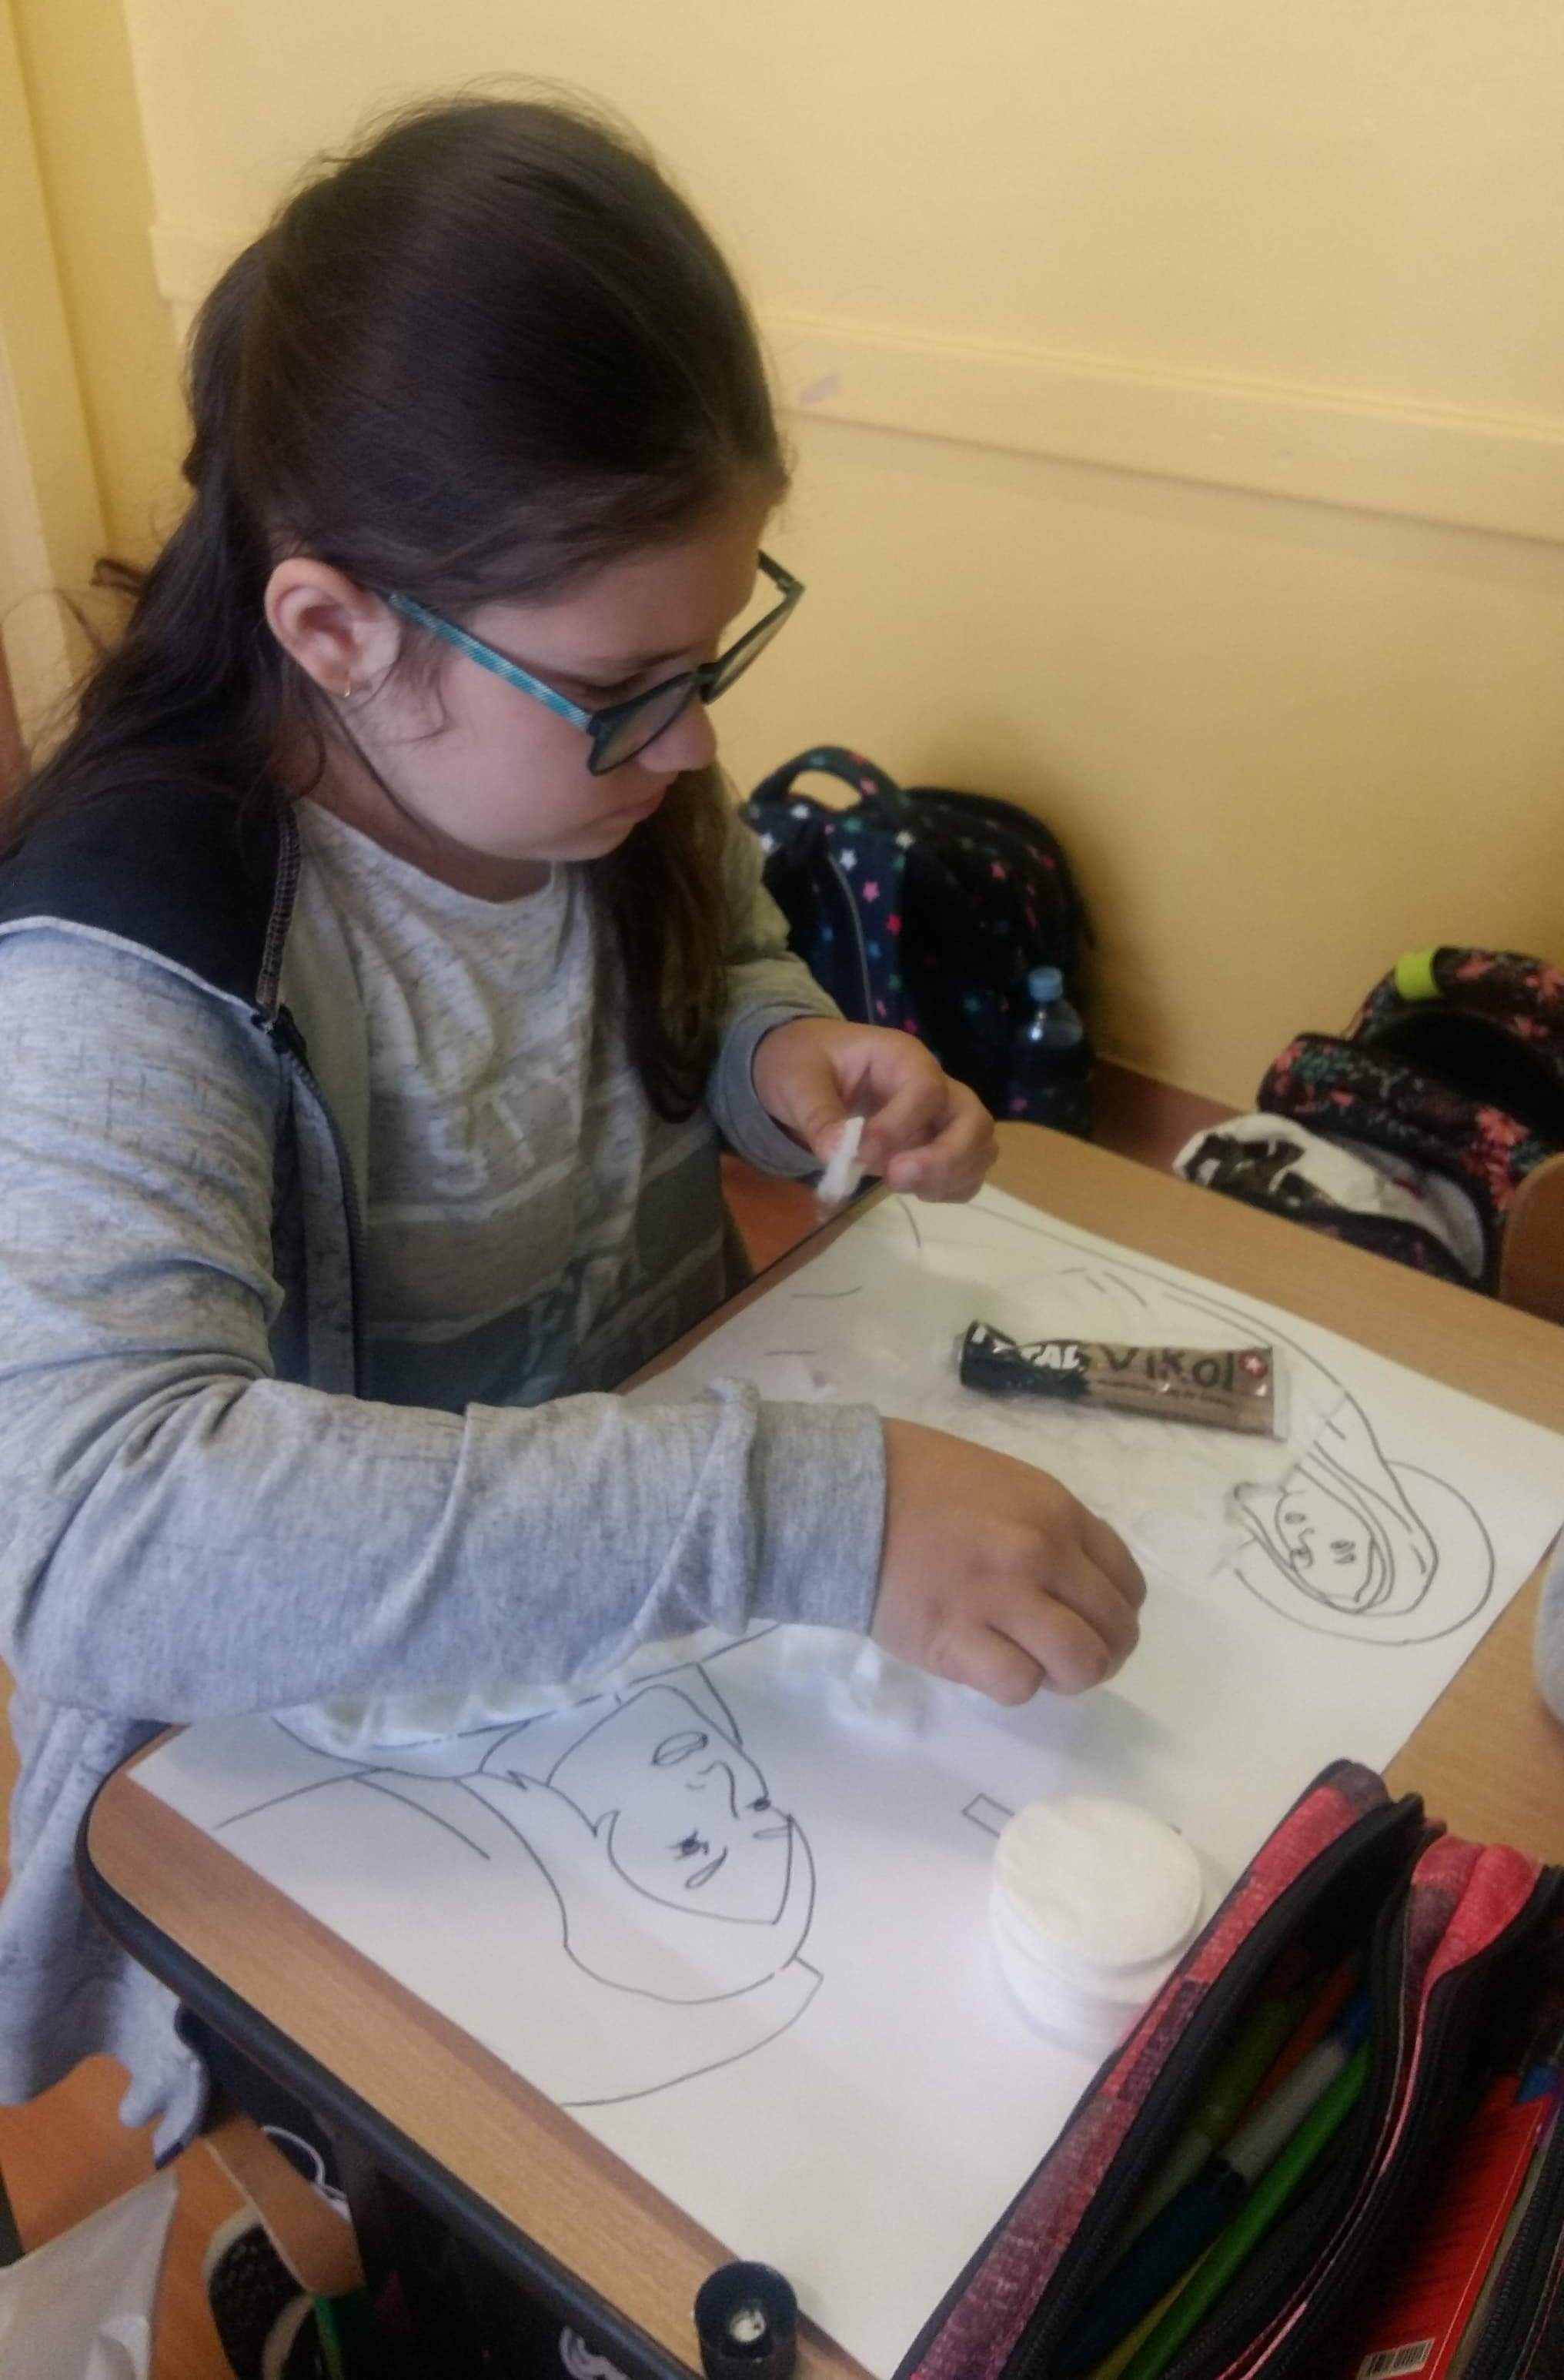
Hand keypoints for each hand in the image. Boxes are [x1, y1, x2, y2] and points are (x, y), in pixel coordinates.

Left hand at [752, 1017, 995, 1200]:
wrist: (807, 1069)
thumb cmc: (803, 1063)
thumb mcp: (796, 1079)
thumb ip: (817, 1113)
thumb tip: (837, 1154)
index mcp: (902, 1057)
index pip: (926, 1090)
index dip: (901, 1126)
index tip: (864, 1153)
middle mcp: (935, 1085)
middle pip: (973, 1121)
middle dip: (945, 1158)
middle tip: (895, 1179)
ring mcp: (941, 1118)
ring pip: (979, 1148)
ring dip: (949, 1177)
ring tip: (898, 1186)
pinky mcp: (937, 1145)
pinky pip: (966, 1171)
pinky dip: (949, 1188)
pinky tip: (911, 1191)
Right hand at [873, 1421, 1145, 1700]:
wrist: (845, 1494)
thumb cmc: (920, 1480)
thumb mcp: (1007, 1483)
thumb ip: (1050, 1527)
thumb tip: (1078, 1581)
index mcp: (1057, 1512)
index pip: (1127, 1583)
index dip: (1118, 1613)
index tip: (1095, 1621)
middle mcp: (1040, 1555)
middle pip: (1113, 1630)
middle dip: (1103, 1652)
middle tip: (1071, 1655)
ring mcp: (1000, 1599)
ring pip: (1080, 1664)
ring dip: (1066, 1676)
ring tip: (1039, 1666)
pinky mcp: (956, 1640)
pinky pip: (1018, 1684)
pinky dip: (1014, 1683)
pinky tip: (993, 1664)